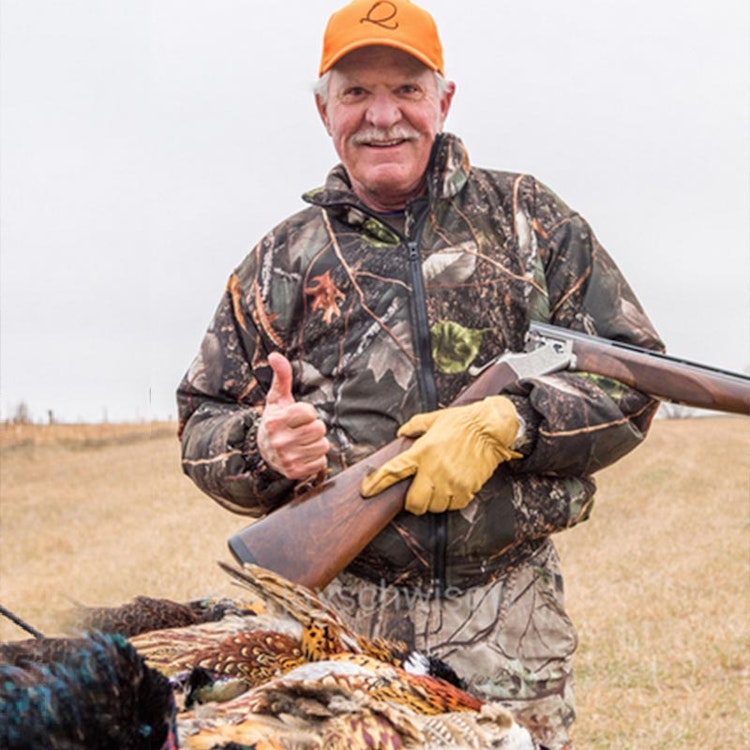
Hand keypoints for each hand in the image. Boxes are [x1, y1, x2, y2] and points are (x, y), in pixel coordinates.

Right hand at [257, 352, 328, 479]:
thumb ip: (281, 376)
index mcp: (274, 421)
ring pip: (322, 445)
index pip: (309, 412)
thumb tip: (275, 355)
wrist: (263, 452)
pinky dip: (316, 458)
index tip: (298, 415)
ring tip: (303, 441)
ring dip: (316, 442)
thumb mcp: (277, 399)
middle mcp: (279, 441)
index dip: (307, 412)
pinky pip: (321, 462)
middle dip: (314, 427)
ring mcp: (286, 459)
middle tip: (302, 429)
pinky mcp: (294, 473)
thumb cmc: (275, 420)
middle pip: (319, 429)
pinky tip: (303, 454)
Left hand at [360, 396, 520, 514]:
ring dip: (433, 501)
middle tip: (417, 494)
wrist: (491, 428)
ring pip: (434, 507)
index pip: (393, 471)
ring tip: (438, 488)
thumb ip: (415, 426)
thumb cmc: (463, 422)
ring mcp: (451, 482)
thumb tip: (402, 432)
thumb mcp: (435, 418)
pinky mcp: (467, 489)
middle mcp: (434, 470)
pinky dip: (451, 501)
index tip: (366, 491)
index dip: (377, 483)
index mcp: (422, 452)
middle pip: (414, 502)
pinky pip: (453, 506)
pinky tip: (453, 489)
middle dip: (413, 502)